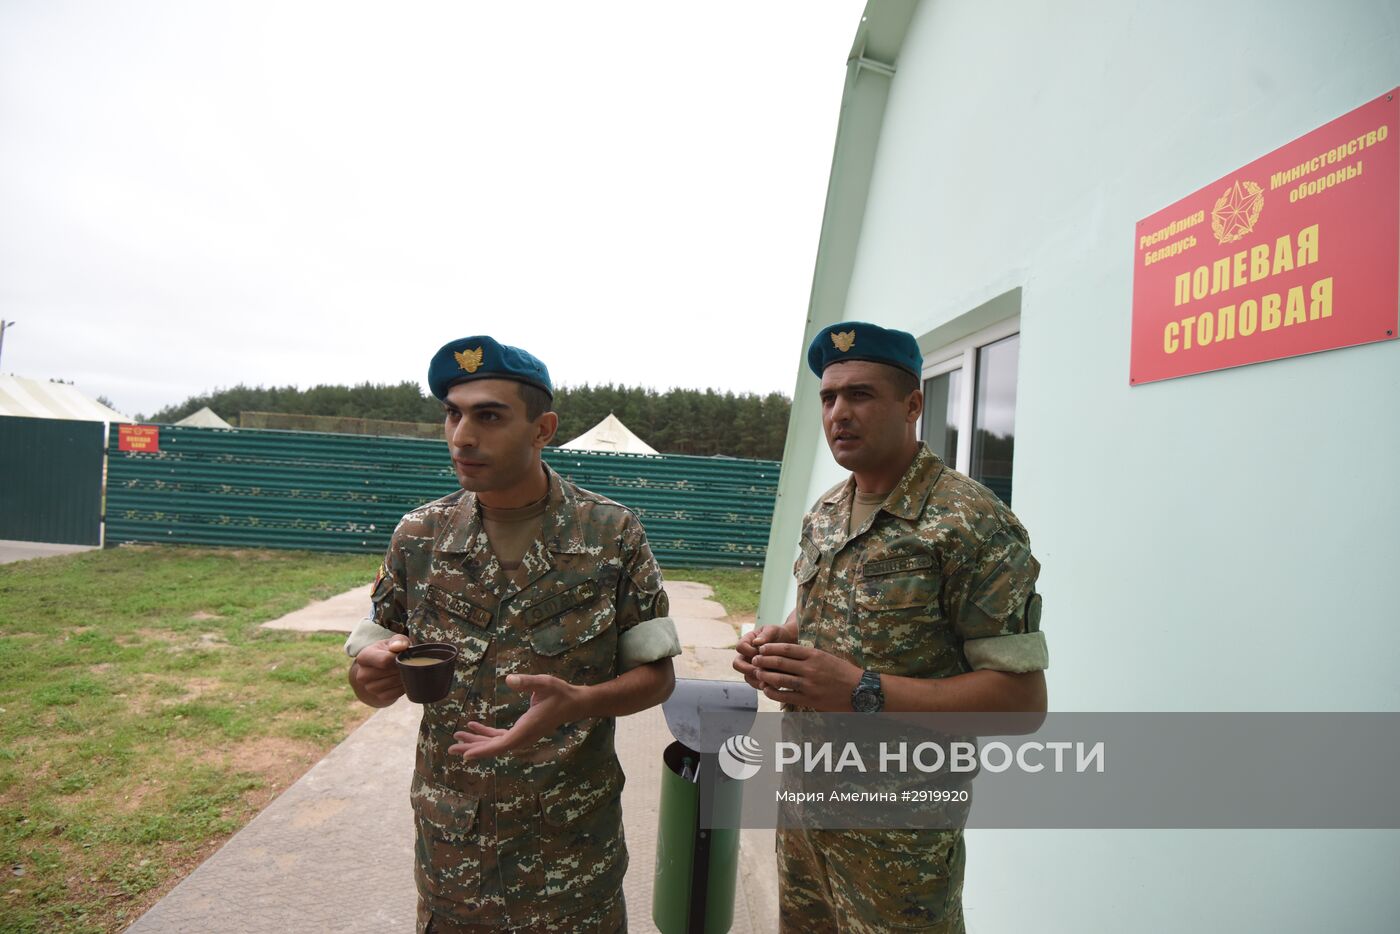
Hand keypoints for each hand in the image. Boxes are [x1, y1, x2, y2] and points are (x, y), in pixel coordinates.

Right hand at [348, 635, 409, 706]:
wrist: (382, 667)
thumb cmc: (389, 651)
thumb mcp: (393, 641)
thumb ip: (398, 640)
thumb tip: (399, 647)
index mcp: (364, 657)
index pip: (384, 661)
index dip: (398, 658)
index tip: (402, 655)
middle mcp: (362, 674)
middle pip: (389, 672)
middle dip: (401, 667)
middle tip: (406, 663)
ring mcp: (369, 687)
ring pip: (393, 683)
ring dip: (403, 677)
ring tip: (404, 670)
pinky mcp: (378, 696)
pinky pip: (394, 694)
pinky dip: (402, 687)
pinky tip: (402, 679)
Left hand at [448, 674, 585, 759]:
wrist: (574, 704)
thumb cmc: (560, 693)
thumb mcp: (544, 683)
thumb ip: (527, 682)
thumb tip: (509, 679)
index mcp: (527, 729)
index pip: (502, 744)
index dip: (483, 751)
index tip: (466, 755)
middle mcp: (523, 737)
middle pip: (494, 747)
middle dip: (472, 747)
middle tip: (451, 747)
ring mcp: (522, 736)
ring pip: (495, 743)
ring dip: (477, 741)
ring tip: (458, 736)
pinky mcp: (522, 731)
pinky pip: (500, 737)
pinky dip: (486, 734)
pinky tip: (474, 726)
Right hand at [733, 625, 793, 690]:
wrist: (791, 642)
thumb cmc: (780, 634)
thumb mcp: (773, 630)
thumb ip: (765, 635)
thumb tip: (756, 642)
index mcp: (747, 642)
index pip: (740, 647)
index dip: (748, 651)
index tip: (761, 651)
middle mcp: (747, 655)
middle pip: (737, 664)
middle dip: (748, 669)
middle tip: (759, 671)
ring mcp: (752, 667)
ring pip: (747, 677)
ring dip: (756, 680)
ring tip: (768, 680)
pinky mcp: (760, 676)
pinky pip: (757, 684)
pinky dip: (764, 685)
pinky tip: (774, 685)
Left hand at [752, 643, 861, 711]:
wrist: (860, 690)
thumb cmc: (842, 672)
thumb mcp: (826, 656)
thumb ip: (807, 655)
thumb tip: (786, 652)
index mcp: (814, 655)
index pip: (787, 649)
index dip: (771, 648)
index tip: (761, 648)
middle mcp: (810, 669)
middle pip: (780, 663)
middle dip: (764, 660)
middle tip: (755, 660)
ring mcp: (809, 685)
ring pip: (780, 679)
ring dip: (766, 676)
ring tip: (757, 673)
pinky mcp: (810, 700)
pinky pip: (786, 696)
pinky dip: (774, 693)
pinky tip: (766, 690)